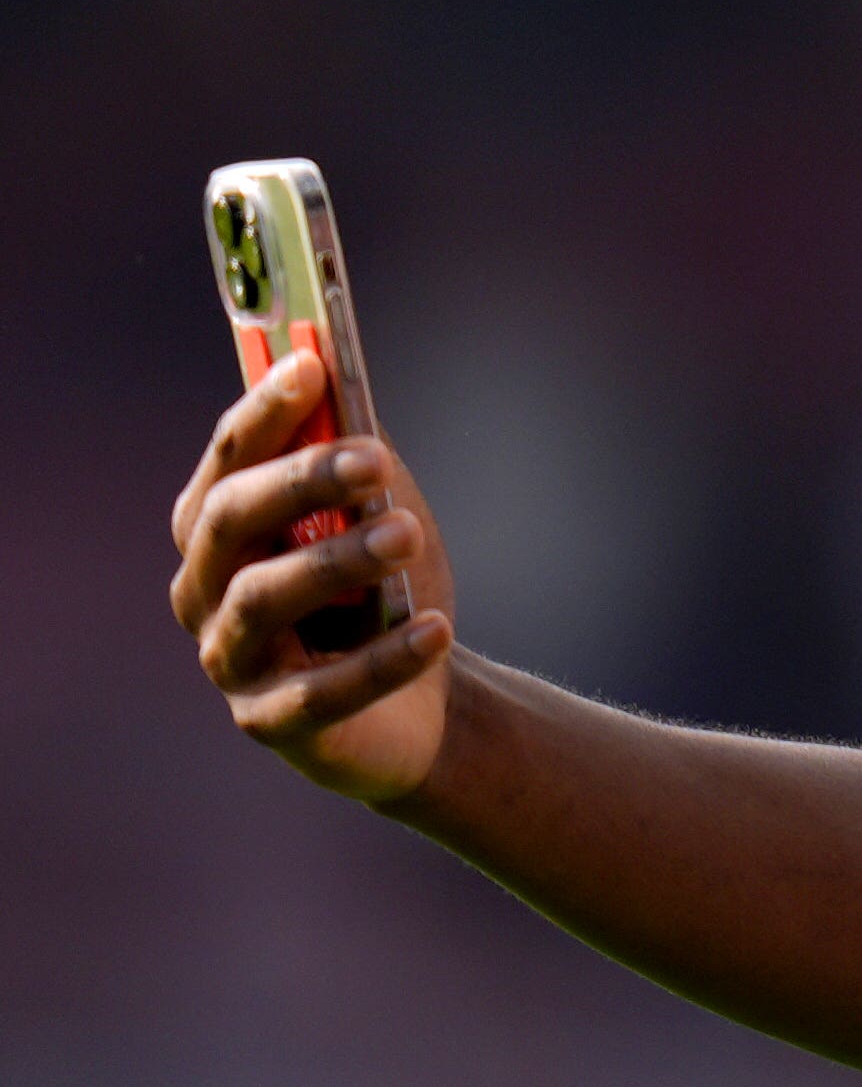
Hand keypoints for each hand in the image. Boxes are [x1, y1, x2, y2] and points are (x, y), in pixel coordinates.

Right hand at [168, 349, 457, 802]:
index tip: (312, 365)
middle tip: (374, 459)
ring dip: (339, 558)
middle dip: (300, 479)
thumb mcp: (376, 518)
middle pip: (230, 520)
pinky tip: (434, 629)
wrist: (418, 706)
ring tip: (408, 535)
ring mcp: (230, 658)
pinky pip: (322, 690)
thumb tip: (345, 391)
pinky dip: (381, 658)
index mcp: (218, 529)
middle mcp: (203, 589)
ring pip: (264, 597)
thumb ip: (357, 461)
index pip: (228, 460)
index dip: (265, 411)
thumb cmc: (382, 594)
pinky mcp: (271, 721)